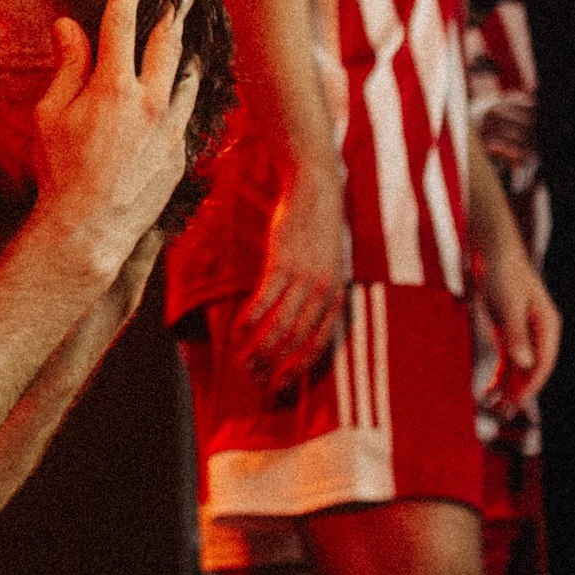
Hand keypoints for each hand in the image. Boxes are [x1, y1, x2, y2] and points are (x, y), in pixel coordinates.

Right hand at [29, 0, 200, 286]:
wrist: (89, 229)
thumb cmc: (60, 172)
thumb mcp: (50, 115)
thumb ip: (67, 67)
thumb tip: (68, 26)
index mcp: (113, 86)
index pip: (122, 23)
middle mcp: (150, 101)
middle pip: (168, 42)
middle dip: (174, 10)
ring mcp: (171, 128)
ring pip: (186, 76)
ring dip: (187, 50)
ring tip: (187, 34)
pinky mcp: (180, 153)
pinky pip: (188, 112)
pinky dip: (185, 93)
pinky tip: (183, 88)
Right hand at [232, 157, 345, 388]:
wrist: (317, 190)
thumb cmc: (321, 229)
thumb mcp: (331, 266)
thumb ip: (320, 295)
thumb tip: (300, 322)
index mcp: (338, 295)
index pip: (320, 343)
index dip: (299, 367)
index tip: (281, 383)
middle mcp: (323, 291)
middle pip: (297, 340)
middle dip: (274, 364)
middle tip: (254, 378)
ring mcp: (303, 278)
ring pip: (279, 325)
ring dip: (258, 348)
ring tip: (241, 361)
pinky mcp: (283, 263)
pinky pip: (264, 299)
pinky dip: (250, 319)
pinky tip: (237, 331)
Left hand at [477, 233, 560, 413]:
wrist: (490, 249)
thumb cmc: (502, 271)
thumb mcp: (508, 303)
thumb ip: (516, 333)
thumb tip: (525, 362)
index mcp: (547, 325)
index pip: (543, 363)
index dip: (531, 385)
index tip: (516, 402)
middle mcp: (538, 331)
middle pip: (532, 369)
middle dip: (518, 392)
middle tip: (503, 414)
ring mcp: (523, 331)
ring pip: (519, 367)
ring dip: (508, 387)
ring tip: (494, 408)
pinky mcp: (507, 330)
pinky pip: (506, 358)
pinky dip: (498, 374)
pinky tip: (488, 389)